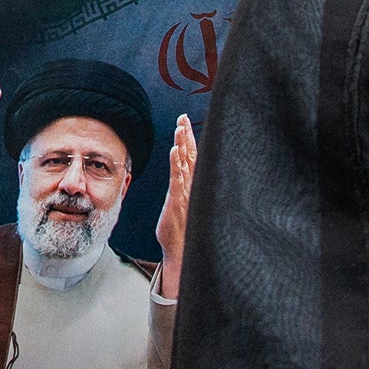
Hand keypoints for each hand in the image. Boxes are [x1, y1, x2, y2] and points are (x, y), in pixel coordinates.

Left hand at [153, 114, 195, 300]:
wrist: (183, 252)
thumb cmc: (183, 231)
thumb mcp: (182, 206)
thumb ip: (182, 191)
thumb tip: (178, 180)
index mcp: (193, 185)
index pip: (193, 157)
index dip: (189, 139)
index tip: (185, 122)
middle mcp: (192, 186)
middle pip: (191, 155)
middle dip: (187, 135)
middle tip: (183, 116)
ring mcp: (187, 193)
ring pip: (186, 164)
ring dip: (183, 144)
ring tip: (180, 128)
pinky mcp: (178, 201)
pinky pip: (178, 179)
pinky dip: (177, 164)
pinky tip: (175, 150)